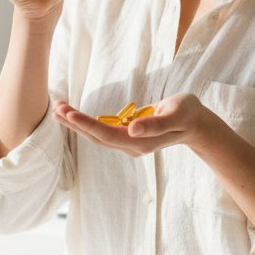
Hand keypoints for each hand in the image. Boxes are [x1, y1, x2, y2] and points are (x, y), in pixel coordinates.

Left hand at [52, 93, 217, 157]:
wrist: (198, 125)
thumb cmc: (189, 115)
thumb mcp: (176, 114)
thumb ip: (155, 123)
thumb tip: (132, 129)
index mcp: (140, 142)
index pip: (106, 134)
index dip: (85, 124)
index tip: (68, 112)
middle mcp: (131, 146)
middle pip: (96, 137)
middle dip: (74, 123)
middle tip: (55, 108)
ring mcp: (129, 143)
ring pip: (97, 135)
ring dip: (77, 124)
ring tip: (58, 110)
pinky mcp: (129, 137)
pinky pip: (103, 131)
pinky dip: (87, 123)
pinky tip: (76, 116)